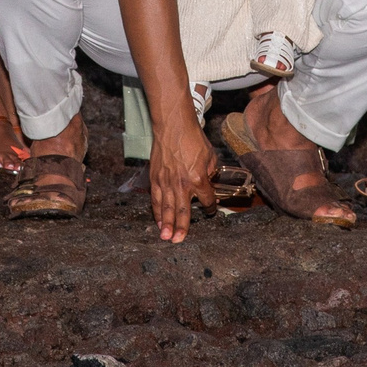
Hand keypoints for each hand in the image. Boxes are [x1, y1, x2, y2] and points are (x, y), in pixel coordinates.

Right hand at [147, 122, 216, 243]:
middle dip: (181, 227)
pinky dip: (157, 211)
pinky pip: (156, 199)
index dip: (210, 207)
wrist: (173, 126)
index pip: (206, 200)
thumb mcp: (211, 156)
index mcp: (198, 179)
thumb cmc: (193, 138)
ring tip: (165, 237)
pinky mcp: (155, 178)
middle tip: (178, 241)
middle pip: (182, 211)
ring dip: (166, 224)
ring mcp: (166, 182)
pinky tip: (158, 220)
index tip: (210, 209)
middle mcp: (182, 184)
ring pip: (166, 208)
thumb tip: (211, 182)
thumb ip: (211, 173)